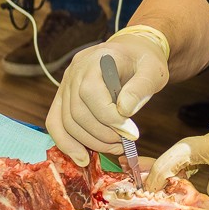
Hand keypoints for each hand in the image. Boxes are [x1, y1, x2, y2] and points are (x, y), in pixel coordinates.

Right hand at [45, 26, 170, 165]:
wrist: (131, 52)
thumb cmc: (143, 61)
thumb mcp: (153, 70)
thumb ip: (141, 87)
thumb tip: (124, 110)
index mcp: (96, 60)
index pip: (91, 92)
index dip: (109, 117)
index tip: (131, 132)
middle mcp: (75, 71)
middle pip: (77, 112)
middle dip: (102, 135)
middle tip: (124, 143)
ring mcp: (65, 85)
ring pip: (66, 122)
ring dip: (90, 142)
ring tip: (114, 147)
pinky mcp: (63, 98)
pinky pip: (56, 122)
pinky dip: (66, 143)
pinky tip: (82, 157)